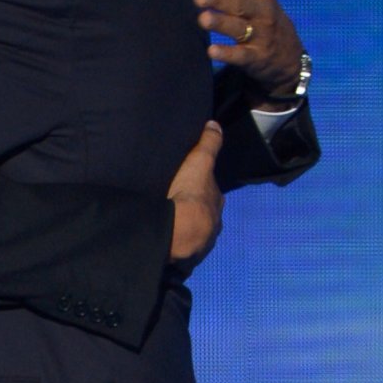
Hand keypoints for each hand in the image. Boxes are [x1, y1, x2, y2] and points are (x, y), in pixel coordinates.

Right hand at [167, 122, 223, 267]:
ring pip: (194, 233)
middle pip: (204, 215)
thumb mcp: (199, 163)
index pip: (211, 194)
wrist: (178, 230)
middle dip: (195, 212)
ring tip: (169, 225)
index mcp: (216, 204)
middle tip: (177, 207)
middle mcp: (214, 225)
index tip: (191, 187)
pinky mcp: (187, 258)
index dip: (203, 190)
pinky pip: (182, 248)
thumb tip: (215, 125)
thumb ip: (208, 144)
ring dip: (185, 230)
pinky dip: (176, 244)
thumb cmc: (189, 194)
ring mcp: (201, 244)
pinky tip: (165, 241)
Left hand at [197, 0, 303, 98]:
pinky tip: (211, 51)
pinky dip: (228, 54)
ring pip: (239, 29)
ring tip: (202, 19)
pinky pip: (241, 56)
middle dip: (220, 0)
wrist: (287, 54)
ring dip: (221, 24)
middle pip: (239, 5)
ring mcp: (260, 36)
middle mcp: (261, 12)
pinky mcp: (255, 59)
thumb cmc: (260, 10)